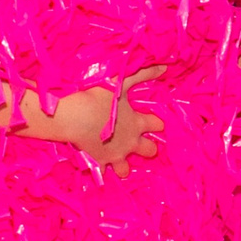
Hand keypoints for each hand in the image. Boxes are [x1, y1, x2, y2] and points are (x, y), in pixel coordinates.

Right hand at [43, 66, 165, 172]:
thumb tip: (165, 67)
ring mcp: (115, 155)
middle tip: (138, 143)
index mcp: (138, 124)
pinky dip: (100, 170)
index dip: (157, 123)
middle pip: (150, 151)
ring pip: (126, 169)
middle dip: (147, 148)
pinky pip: (103, 173)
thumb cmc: (98, 97)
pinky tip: (96, 166)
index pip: (158, 126)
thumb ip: (143, 74)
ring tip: (118, 159)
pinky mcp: (99, 163)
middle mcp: (131, 142)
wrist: (75, 116)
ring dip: (124, 165)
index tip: (154, 122)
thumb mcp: (122, 82)